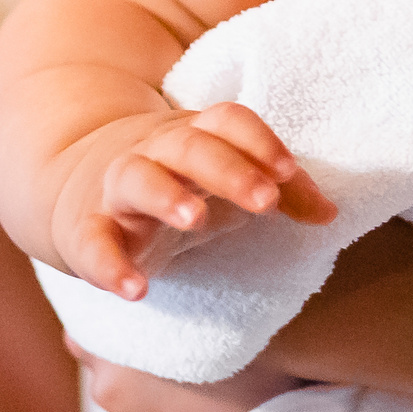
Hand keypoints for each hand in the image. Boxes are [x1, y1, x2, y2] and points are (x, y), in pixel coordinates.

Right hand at [53, 103, 335, 299]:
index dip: (259, 142)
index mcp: (195, 135)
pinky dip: (109, 265)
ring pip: (138, 179)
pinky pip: (93, 244)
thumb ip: (282, 194)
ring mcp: (118, 189)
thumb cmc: (178, 183)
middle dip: (228, 169)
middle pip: (190, 147)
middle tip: (265, 200)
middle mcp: (156, 152)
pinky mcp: (86, 230)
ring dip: (166, 196)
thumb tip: (331, 214)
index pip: (228, 122)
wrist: (81, 185)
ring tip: (196, 220)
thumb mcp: (226, 183)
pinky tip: (136, 289)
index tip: (288, 171)